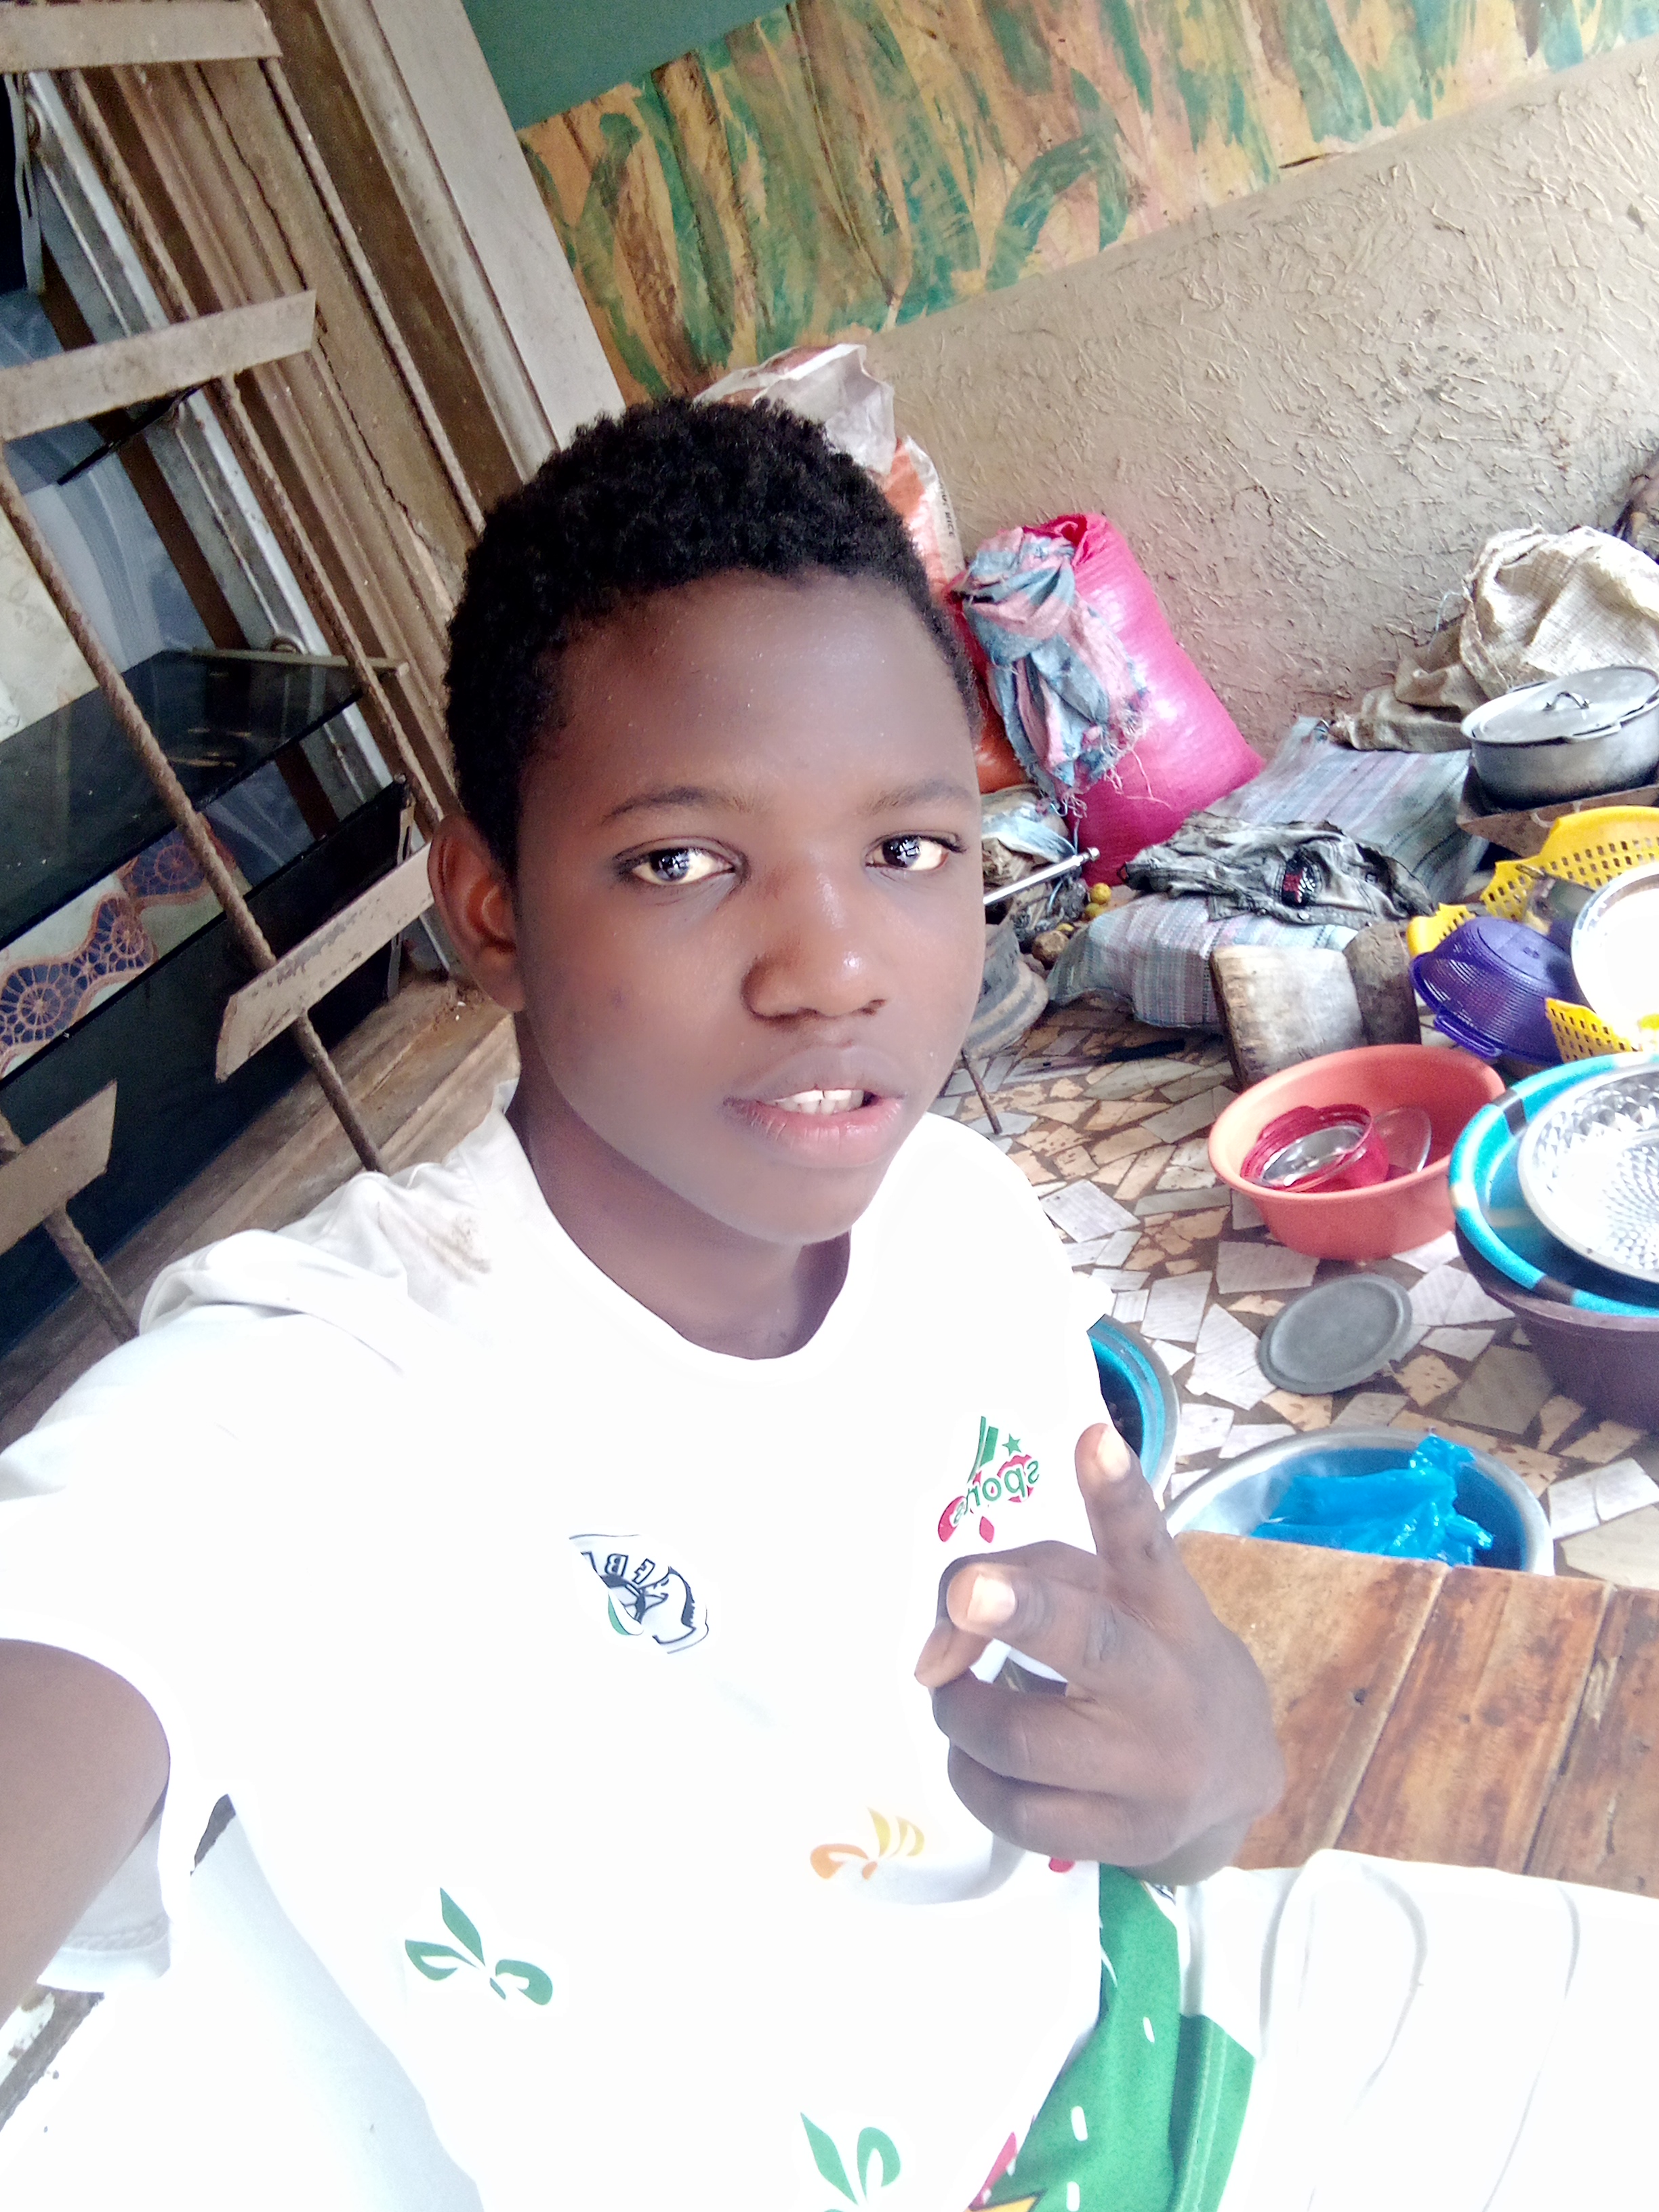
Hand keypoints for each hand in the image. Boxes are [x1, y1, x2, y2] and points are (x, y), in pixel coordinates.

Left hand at [915, 1419, 1282, 1883]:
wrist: (1231, 1777)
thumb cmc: (1144, 1656)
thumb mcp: (1110, 1596)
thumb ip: (1023, 1578)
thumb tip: (937, 1641)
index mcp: (1167, 1609)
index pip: (1146, 1546)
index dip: (1117, 1495)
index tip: (1093, 1439)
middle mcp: (1166, 1686)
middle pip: (1092, 1648)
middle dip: (1025, 1616)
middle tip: (968, 1594)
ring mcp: (1151, 1773)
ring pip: (1017, 1740)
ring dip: (960, 1710)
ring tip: (961, 1697)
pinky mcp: (1124, 1839)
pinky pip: (1011, 1813)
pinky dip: (972, 1777)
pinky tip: (982, 1760)